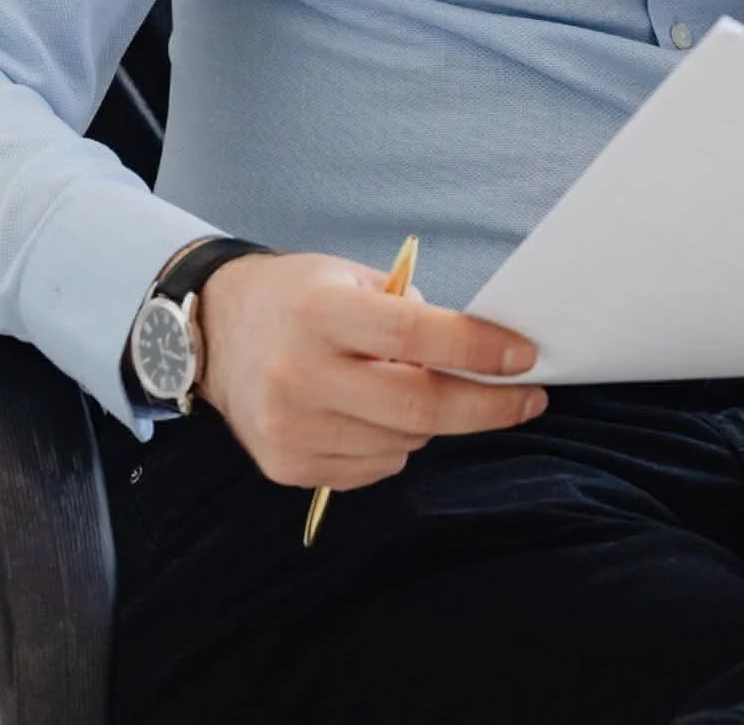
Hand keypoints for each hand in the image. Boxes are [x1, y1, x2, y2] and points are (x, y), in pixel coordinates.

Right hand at [195, 250, 545, 491]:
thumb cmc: (300, 297)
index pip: (415, 335)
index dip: (478, 349)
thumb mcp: (352, 278)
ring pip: (403, 443)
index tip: (525, 356)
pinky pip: (374, 467)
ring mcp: (290, 427)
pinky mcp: (286, 466)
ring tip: (414, 388)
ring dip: (431, 422)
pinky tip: (373, 412)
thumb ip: (411, 313)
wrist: (215, 331)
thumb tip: (482, 354)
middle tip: (528, 400)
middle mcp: (300, 374)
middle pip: (418, 407)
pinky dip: (394, 443)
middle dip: (486, 407)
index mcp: (321, 314)